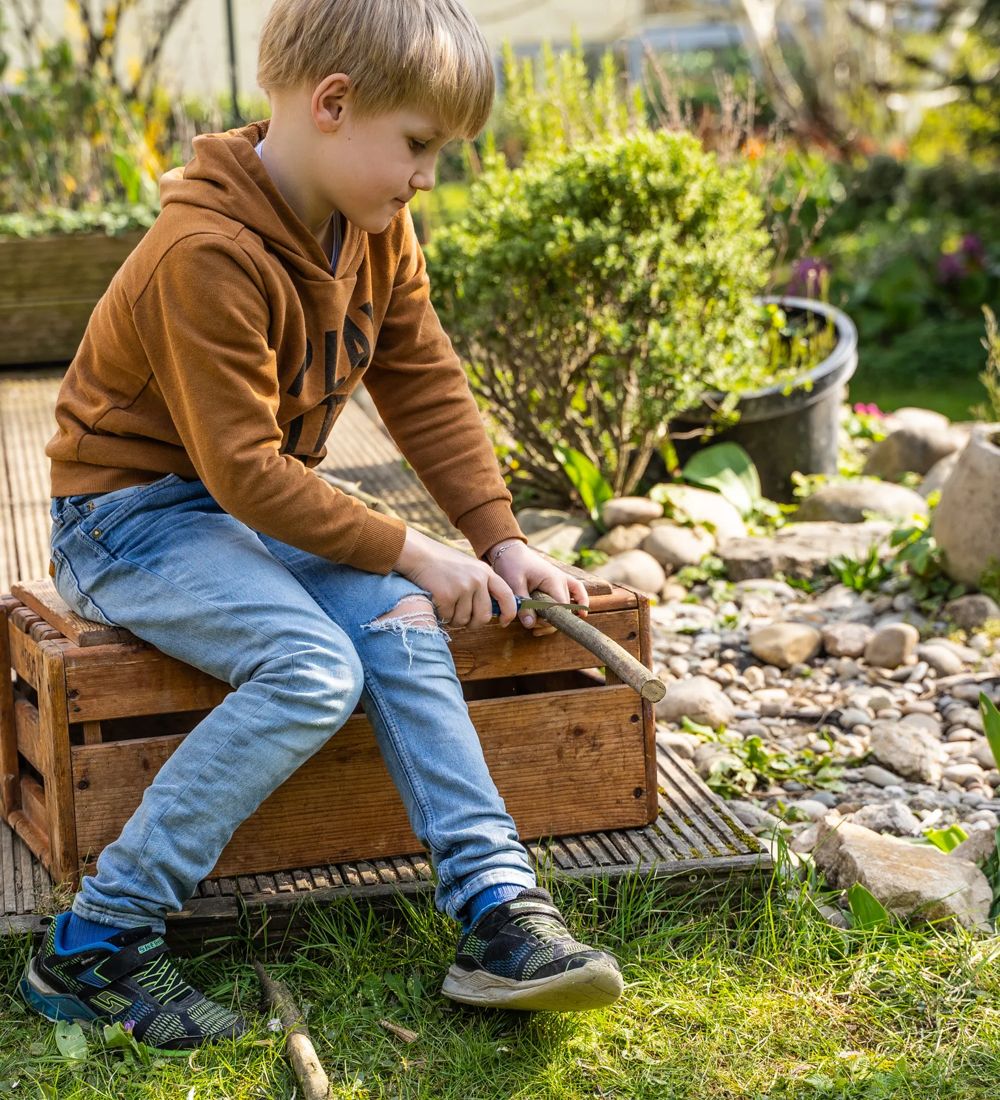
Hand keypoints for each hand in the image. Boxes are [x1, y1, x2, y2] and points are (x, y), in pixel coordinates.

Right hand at [393, 528, 517, 627]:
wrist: (419, 555)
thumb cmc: (442, 564)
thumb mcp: (469, 568)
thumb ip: (481, 585)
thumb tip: (490, 612)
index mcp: (486, 572)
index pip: (507, 596)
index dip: (509, 612)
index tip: (504, 622)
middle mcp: (477, 580)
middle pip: (484, 616)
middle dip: (473, 623)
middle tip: (462, 620)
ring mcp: (463, 587)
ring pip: (464, 620)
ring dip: (454, 619)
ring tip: (445, 605)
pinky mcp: (447, 596)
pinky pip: (448, 618)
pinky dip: (441, 615)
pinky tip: (436, 602)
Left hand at [486, 540, 589, 635]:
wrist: (510, 551)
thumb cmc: (512, 565)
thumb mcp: (514, 585)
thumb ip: (523, 605)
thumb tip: (531, 625)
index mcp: (553, 580)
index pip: (561, 607)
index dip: (550, 620)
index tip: (535, 625)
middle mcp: (562, 580)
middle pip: (565, 609)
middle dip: (550, 622)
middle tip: (533, 627)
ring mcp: (563, 580)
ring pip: (571, 604)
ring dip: (559, 619)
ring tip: (540, 628)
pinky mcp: (560, 581)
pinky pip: (576, 592)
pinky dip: (580, 602)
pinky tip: (581, 614)